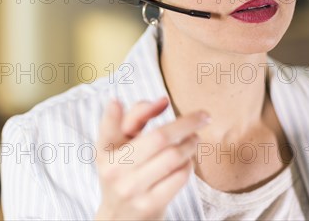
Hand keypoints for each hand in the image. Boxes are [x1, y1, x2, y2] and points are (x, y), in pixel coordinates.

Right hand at [94, 97, 210, 219]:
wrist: (120, 219)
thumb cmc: (124, 172)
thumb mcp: (120, 147)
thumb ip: (136, 119)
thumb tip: (163, 101)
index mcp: (105, 151)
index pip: (108, 128)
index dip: (115, 114)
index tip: (126, 100)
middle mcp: (115, 170)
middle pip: (159, 138)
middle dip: (186, 123)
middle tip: (203, 116)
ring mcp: (132, 189)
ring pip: (173, 156)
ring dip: (191, 143)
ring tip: (195, 138)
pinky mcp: (150, 205)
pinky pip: (179, 177)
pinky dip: (188, 164)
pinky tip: (187, 160)